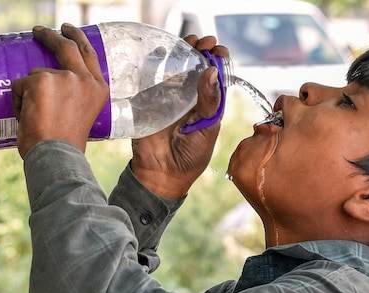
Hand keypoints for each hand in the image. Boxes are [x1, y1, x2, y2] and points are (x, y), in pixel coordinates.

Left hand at [11, 24, 109, 157]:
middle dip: (51, 35)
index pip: (89, 55)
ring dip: (28, 94)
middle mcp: (84, 79)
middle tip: (39, 31)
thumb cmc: (66, 145)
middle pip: (66, 46)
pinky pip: (20, 85)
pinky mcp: (40, 80)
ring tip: (34, 119)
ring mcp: (63, 77)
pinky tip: (27, 118)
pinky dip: (18, 101)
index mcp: (98, 89)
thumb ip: (74, 95)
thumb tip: (52, 86)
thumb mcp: (81, 114)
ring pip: (36, 75)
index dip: (77, 39)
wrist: (57, 156)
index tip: (67, 31)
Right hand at [130, 35, 228, 198]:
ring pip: (175, 64)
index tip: (219, 49)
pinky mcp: (149, 97)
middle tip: (203, 43)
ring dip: (182, 49)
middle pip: (196, 63)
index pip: (215, 73)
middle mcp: (189, 95)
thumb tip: (211, 71)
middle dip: (201, 48)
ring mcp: (168, 94)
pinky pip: (152, 74)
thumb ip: (210, 101)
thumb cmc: (190, 156)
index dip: (218, 58)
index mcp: (208, 102)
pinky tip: (163, 50)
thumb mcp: (208, 128)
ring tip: (188, 42)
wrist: (162, 173)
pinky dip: (157, 59)